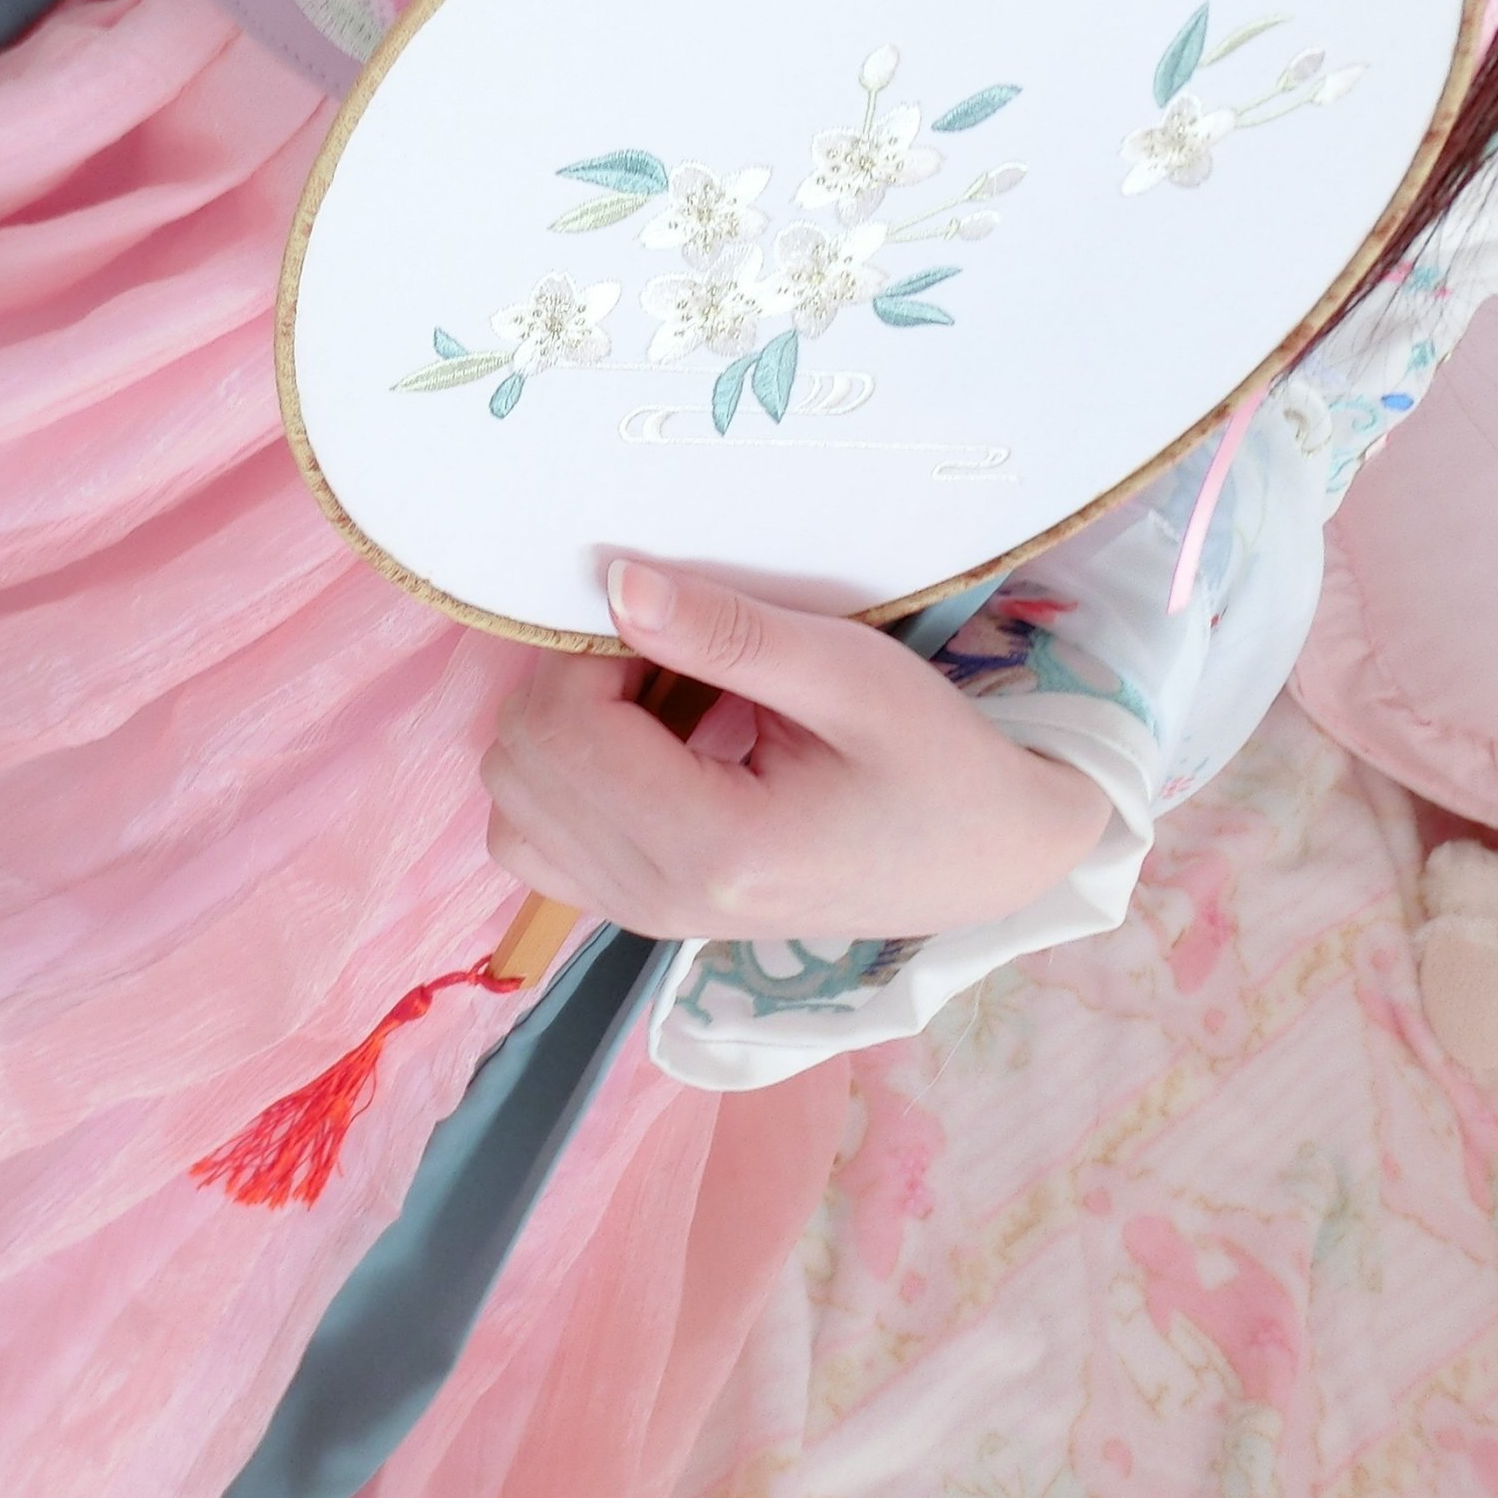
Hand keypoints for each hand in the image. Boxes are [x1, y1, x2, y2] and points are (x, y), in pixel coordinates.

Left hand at [480, 558, 1113, 943]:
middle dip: (568, 682)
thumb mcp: (850, 675)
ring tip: (656, 692)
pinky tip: (647, 741)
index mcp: (710, 849)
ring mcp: (642, 915)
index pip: (564, 729)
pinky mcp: (643, 911)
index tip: (662, 612)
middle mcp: (656, 899)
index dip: (586, 649)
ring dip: (561, 727)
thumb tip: (613, 582)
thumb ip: (726, 631)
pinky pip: (540, 838)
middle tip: (664, 645)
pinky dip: (567, 775)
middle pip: (521, 763)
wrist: (984, 858)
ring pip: (512, 803)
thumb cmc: (934, 761)